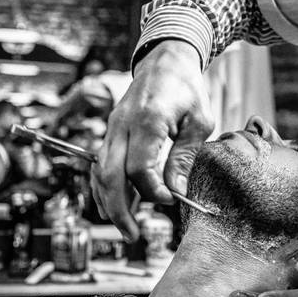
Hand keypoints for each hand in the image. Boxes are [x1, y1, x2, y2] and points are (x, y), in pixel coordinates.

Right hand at [90, 40, 213, 239]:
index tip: (171, 199)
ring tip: (125, 229)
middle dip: (118, 210)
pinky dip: (105, 188)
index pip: (139, 167)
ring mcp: (112, 128)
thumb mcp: (199, 120)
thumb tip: (175, 191)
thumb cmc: (186, 88)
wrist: (165, 60)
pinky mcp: (110, 132)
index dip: (152, 191)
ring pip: (99, 172)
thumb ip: (184, 156)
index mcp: (147, 120)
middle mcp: (121, 125)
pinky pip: (100, 165)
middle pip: (109, 175)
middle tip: (132, 236)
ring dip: (108, 203)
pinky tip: (117, 207)